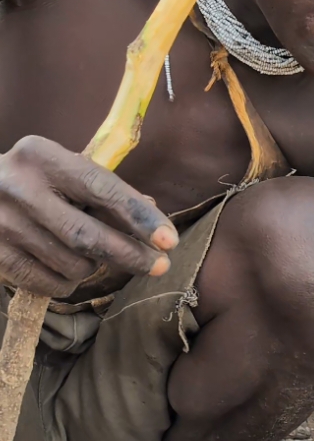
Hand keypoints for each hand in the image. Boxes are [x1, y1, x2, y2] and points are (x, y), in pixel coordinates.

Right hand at [0, 136, 176, 296]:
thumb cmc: (33, 183)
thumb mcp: (62, 171)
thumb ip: (104, 191)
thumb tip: (153, 217)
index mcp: (42, 157)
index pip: (101, 189)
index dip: (138, 217)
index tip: (169, 240)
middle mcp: (19, 187)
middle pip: (87, 236)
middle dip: (130, 255)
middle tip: (159, 266)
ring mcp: (3, 224)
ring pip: (73, 265)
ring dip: (93, 267)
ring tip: (88, 254)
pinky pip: (51, 284)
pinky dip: (68, 282)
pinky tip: (63, 267)